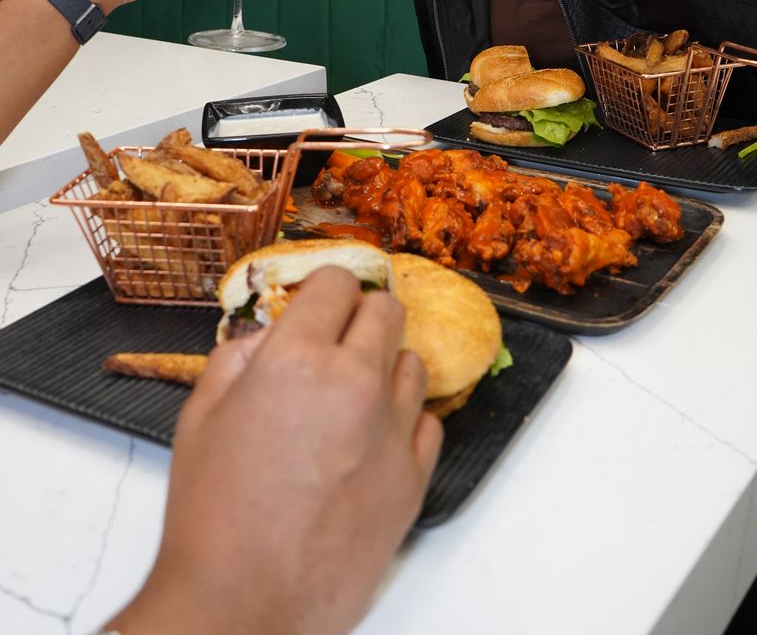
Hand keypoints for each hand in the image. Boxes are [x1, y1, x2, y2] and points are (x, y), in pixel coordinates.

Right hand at [108, 267, 442, 634]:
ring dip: (384, 366)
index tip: (319, 302)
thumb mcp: (201, 414)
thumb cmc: (212, 514)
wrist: (242, 605)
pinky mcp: (415, 478)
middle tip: (336, 341)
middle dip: (358, 316)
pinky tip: (371, 439)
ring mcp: (393, 431)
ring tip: (351, 398)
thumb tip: (271, 336)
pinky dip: (403, 419)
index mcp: (298, 359)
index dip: (324, 288)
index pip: (337, 281)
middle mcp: (356, 382)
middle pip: (385, 310)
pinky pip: (428, 420)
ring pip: (413, 361)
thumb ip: (239, 356)